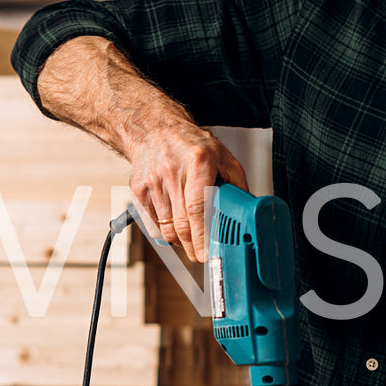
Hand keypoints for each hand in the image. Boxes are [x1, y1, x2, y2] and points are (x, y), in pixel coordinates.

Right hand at [128, 123, 247, 262]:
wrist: (155, 129)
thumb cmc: (193, 145)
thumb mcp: (223, 157)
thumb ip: (237, 184)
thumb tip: (247, 211)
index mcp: (198, 160)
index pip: (198, 207)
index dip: (203, 235)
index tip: (209, 253)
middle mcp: (172, 170)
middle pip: (182, 223)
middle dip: (193, 246)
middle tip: (202, 255)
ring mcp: (152, 181)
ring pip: (167, 228)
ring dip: (180, 241)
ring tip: (190, 240)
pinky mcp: (138, 189)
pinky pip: (153, 224)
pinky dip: (166, 233)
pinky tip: (175, 227)